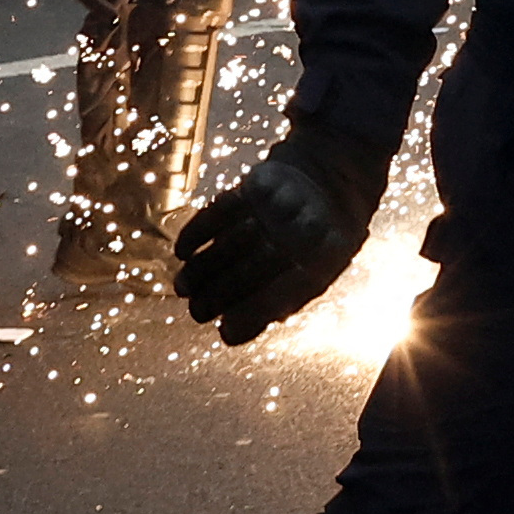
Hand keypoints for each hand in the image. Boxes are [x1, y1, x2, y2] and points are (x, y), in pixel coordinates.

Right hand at [175, 130, 383, 343]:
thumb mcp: (315, 272)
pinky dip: (198, 231)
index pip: (286, 291)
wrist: (331, 179)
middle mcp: (303, 230)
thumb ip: (279, 302)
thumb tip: (229, 333)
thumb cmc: (316, 242)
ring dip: (203, 268)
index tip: (225, 334)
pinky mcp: (256, 184)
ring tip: (182, 290)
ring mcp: (278, 206)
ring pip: (233, 240)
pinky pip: (221, 210)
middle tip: (196, 313)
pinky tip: (182, 252)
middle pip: (254, 267)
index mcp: (325, 257)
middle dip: (221, 293)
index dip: (254, 314)